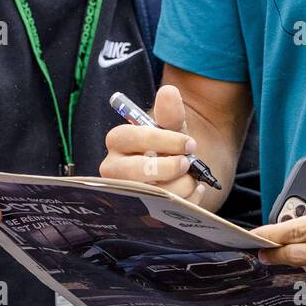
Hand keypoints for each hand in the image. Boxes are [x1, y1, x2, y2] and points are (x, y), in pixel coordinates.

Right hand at [99, 85, 206, 203]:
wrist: (177, 172)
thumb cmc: (168, 146)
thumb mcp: (172, 128)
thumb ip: (171, 112)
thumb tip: (169, 92)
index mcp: (118, 140)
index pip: (129, 137)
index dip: (161, 140)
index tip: (188, 143)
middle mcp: (112, 168)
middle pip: (132, 171)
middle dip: (165, 169)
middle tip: (186, 164)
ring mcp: (123, 193)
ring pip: (147, 195)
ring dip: (178, 187)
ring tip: (192, 179)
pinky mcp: (137, 213)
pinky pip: (159, 213)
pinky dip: (183, 202)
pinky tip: (192, 191)